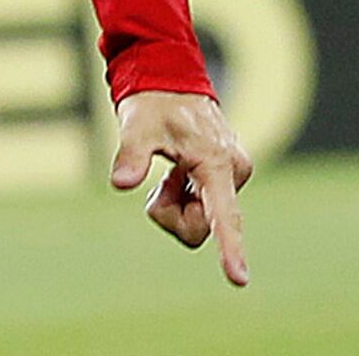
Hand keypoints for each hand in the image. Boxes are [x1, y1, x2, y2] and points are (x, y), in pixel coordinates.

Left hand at [111, 90, 253, 286]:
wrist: (170, 80)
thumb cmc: (154, 102)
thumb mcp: (137, 124)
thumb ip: (131, 154)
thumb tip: (120, 183)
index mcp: (217, 162)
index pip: (224, 214)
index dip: (231, 248)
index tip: (238, 278)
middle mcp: (234, 172)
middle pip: (201, 226)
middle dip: (171, 213)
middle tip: (161, 180)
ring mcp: (232, 177)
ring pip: (201, 221)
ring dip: (176, 204)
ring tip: (170, 171)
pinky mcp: (225, 179)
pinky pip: (201, 210)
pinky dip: (181, 197)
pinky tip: (177, 172)